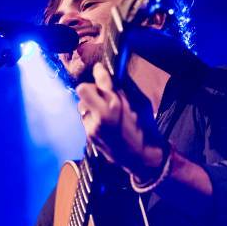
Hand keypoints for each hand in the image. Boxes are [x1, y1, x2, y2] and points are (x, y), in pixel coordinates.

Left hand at [77, 62, 162, 179]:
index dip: (99, 71)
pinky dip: (92, 117)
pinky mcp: (89, 135)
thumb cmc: (144, 128)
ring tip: (103, 110)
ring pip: (82, 105)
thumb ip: (125, 89)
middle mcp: (101, 114)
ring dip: (90, 104)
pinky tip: (104, 123)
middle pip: (82, 89)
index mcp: (116, 105)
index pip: (101, 80)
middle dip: (91, 88)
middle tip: (100, 93)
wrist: (140, 156)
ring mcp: (93, 126)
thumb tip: (114, 75)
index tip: (99, 68)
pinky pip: (85, 118)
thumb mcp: (140, 104)